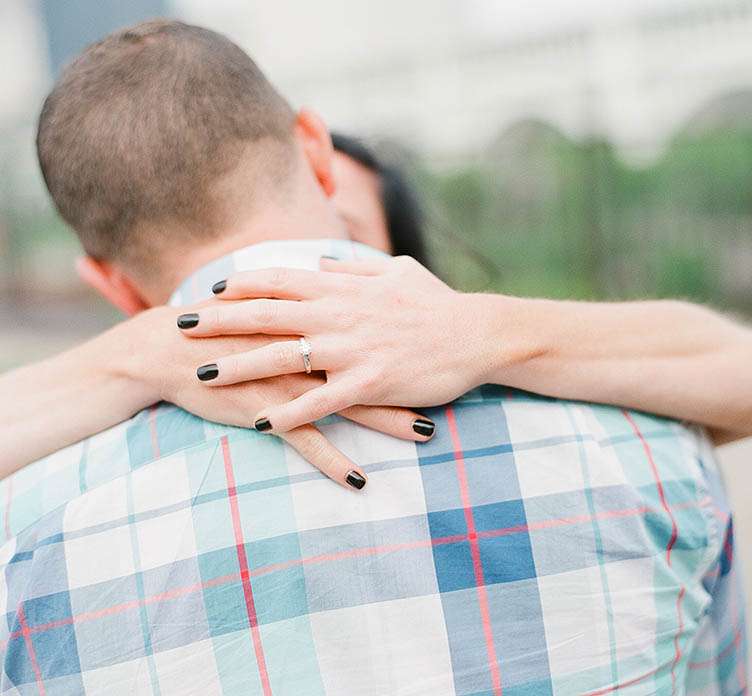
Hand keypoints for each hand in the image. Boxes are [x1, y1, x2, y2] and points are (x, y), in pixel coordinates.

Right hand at [120, 305, 435, 489]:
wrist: (169, 349)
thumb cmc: (221, 327)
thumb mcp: (267, 305)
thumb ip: (305, 300)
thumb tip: (332, 287)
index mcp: (310, 319)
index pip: (368, 327)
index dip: (406, 336)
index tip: (443, 342)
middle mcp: (305, 349)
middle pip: (370, 363)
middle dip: (413, 376)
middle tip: (453, 387)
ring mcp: (288, 382)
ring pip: (347, 404)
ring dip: (388, 420)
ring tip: (427, 432)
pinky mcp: (266, 412)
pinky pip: (307, 442)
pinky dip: (335, 463)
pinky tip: (360, 481)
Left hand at [177, 256, 497, 431]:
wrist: (479, 334)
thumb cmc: (438, 303)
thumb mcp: (396, 272)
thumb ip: (353, 270)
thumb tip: (322, 265)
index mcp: (344, 288)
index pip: (279, 281)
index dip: (241, 286)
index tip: (210, 292)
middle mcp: (339, 315)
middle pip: (266, 315)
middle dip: (219, 321)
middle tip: (180, 327)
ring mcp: (352, 349)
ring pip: (282, 357)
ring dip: (238, 367)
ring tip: (202, 377)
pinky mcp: (369, 383)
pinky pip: (319, 401)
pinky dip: (288, 411)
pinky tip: (260, 422)